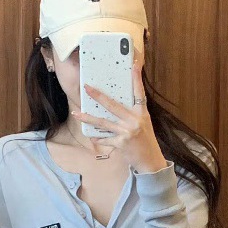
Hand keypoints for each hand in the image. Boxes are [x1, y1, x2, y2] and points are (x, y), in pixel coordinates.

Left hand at [74, 58, 167, 174]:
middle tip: (87, 88)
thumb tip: (116, 106)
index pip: (139, 93)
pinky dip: (97, 138)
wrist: (150, 161)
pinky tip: (90, 135)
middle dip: (97, 96)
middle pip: (113, 105)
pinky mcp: (121, 143)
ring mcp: (127, 132)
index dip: (136, 79)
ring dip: (88, 118)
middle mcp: (135, 120)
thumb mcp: (144, 124)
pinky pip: (105, 138)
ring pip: (103, 122)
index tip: (134, 65)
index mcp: (142, 113)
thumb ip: (132, 115)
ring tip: (76, 114)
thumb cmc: (146, 142)